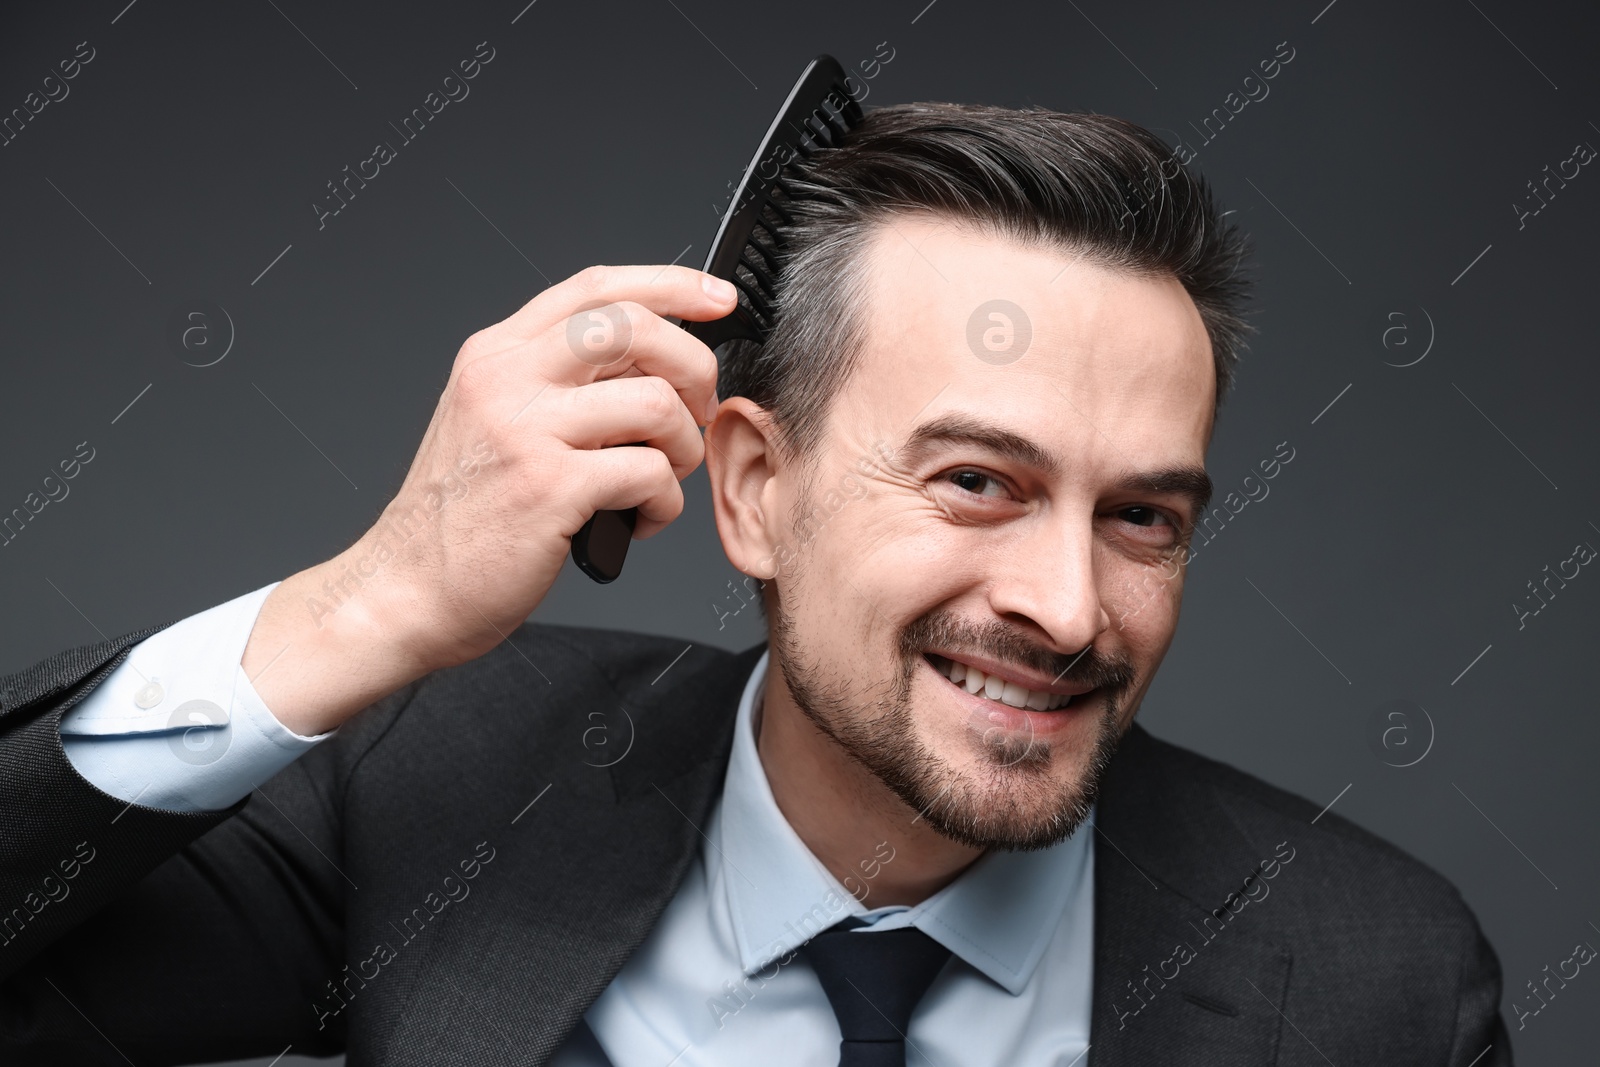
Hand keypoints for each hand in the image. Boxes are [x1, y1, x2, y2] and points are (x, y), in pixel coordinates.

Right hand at [241, 264, 736, 734]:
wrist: (403, 589)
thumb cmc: (458, 519)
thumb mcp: (490, 422)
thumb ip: (553, 383)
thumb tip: (647, 362)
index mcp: (496, 355)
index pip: (596, 287)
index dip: (670, 284)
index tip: (717, 298)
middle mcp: (507, 379)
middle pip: (635, 327)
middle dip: (693, 367)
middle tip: (696, 411)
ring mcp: (526, 430)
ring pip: (655, 403)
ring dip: (683, 448)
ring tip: (663, 479)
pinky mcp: (550, 487)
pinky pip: (650, 473)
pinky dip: (664, 503)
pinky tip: (639, 520)